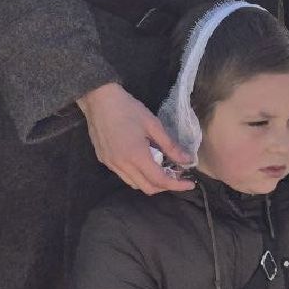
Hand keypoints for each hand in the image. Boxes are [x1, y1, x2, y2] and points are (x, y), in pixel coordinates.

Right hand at [77, 82, 194, 194]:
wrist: (98, 99)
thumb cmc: (127, 108)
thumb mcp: (153, 124)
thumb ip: (170, 145)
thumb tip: (187, 160)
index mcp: (136, 155)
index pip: (160, 180)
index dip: (177, 185)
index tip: (190, 183)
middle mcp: (122, 165)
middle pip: (147, 188)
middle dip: (165, 186)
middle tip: (177, 175)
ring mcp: (111, 164)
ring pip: (135, 184)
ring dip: (150, 182)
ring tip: (161, 169)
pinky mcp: (104, 160)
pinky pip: (124, 176)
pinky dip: (137, 175)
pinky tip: (143, 162)